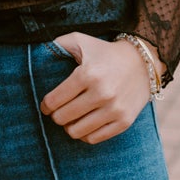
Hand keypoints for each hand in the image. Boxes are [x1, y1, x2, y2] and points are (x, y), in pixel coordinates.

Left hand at [39, 31, 153, 144]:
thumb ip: (56, 44)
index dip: (46, 105)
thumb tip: (36, 54)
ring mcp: (114, 109)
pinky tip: (84, 124)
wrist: (143, 62)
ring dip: (69, 126)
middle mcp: (102, 93)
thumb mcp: (80, 40)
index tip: (46, 105)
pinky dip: (85, 134)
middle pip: (63, 118)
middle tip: (59, 111)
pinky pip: (94, 138)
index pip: (54, 101)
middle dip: (56, 116)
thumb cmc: (105, 52)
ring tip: (71, 119)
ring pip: (77, 131)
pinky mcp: (124, 121)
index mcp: (88, 74)